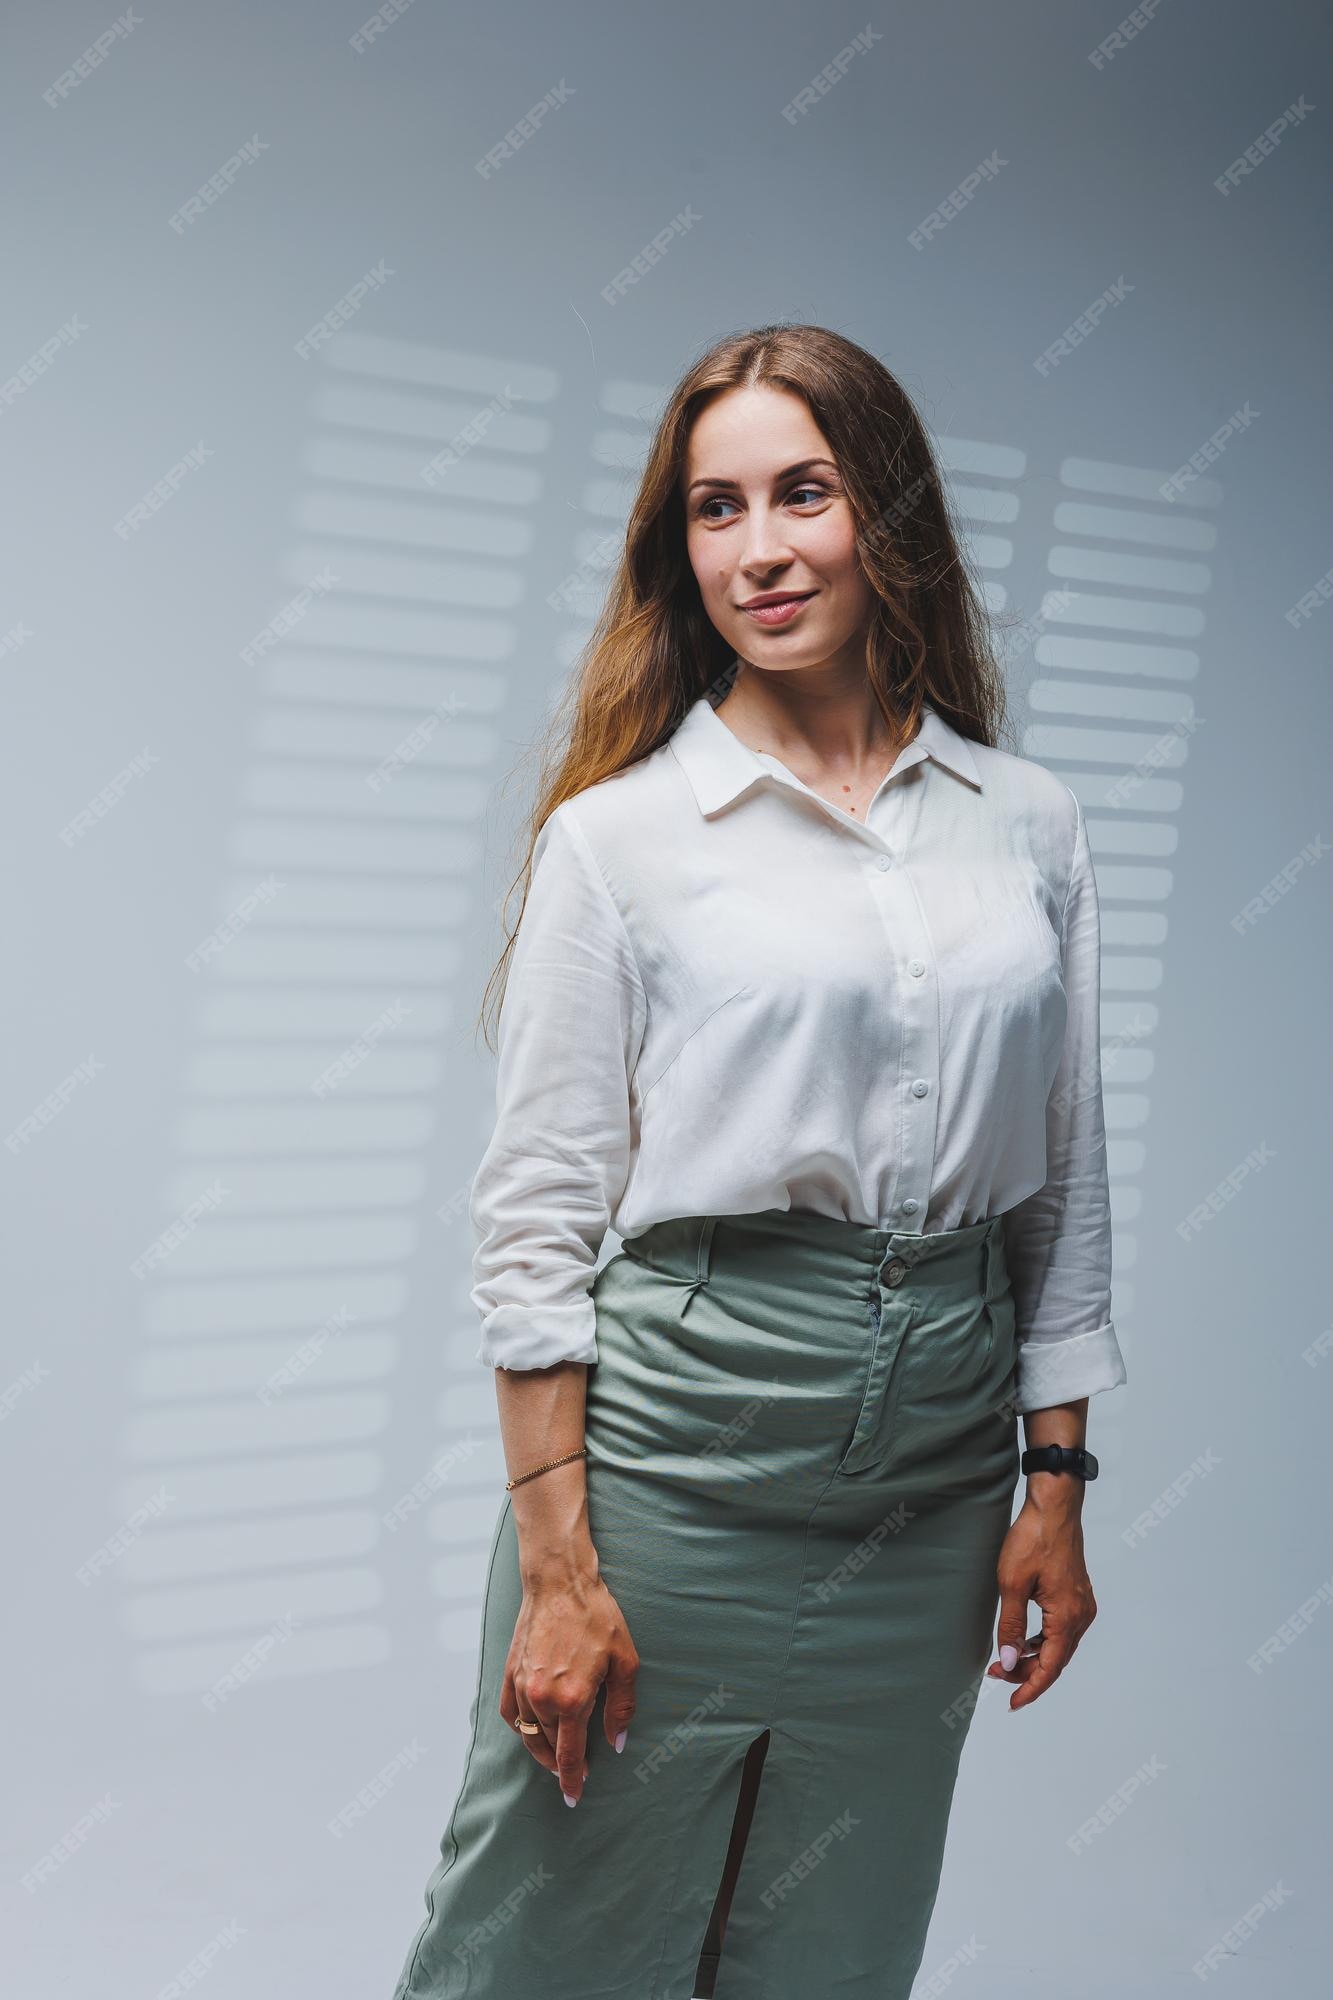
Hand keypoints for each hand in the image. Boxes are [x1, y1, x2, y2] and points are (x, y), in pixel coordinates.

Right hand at [499, 1559, 638, 1804]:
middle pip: (549, 1748)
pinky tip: (532, 1731)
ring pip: (528, 1735)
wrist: (560, 1582)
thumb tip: (617, 1742)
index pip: (570, 1756)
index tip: (574, 1798)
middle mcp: (541, 1698)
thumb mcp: (625, 1661)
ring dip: (542, 1750)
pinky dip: (520, 1728)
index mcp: (572, 1698)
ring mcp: (521, 1686)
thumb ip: (622, 1707)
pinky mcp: (509, 1673)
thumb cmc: (597, 1617)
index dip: (573, 1780)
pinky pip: (509, 1714)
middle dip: (561, 1765)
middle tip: (574, 1773)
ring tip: (555, 1757)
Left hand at [986, 1490, 1096, 1709]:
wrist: (1054, 1508)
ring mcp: (1082, 1605)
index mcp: (1067, 1618)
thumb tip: (1008, 1661)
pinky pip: (1061, 1630)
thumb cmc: (1033, 1540)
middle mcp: (1081, 1616)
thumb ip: (1010, 1626)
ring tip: (1005, 1660)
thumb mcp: (1012, 1584)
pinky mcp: (1077, 1595)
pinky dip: (1042, 1640)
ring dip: (1034, 1657)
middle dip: (1027, 1673)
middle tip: (996, 1675)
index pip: (1049, 1668)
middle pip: (1055, 1660)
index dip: (1030, 1689)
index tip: (1011, 1704)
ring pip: (1059, 1646)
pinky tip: (1024, 1640)